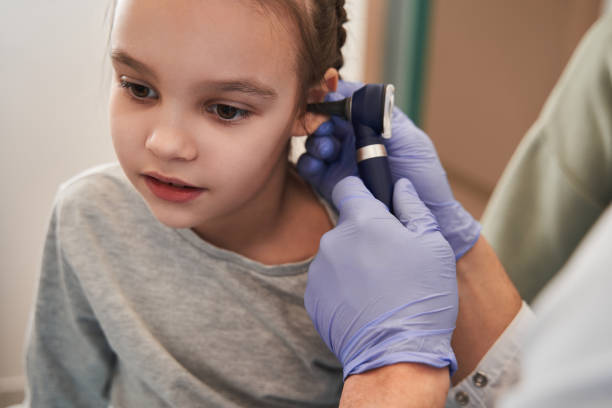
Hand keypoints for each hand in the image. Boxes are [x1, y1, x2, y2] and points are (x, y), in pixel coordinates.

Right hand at [297, 80, 480, 258]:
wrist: (426, 215)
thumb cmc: (423, 175)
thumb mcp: (409, 138)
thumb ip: (382, 115)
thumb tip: (352, 91)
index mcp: (370, 125)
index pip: (344, 104)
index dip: (332, 100)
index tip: (329, 101)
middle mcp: (353, 141)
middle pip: (324, 121)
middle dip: (320, 121)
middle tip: (325, 127)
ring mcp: (341, 162)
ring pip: (315, 143)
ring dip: (315, 142)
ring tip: (328, 150)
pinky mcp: (332, 184)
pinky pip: (311, 169)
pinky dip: (308, 163)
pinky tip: (317, 164)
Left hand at [304, 176, 457, 379]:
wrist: (396, 356)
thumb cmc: (421, 298)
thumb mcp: (434, 246)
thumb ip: (414, 208)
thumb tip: (401, 187)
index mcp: (362, 221)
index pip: (348, 187)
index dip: (362, 191)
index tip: (375, 205)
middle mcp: (333, 241)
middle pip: (347, 226)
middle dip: (365, 235)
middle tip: (391, 260)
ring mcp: (319, 271)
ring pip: (337, 255)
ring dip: (353, 263)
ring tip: (380, 289)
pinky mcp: (312, 298)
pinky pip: (328, 282)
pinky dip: (343, 288)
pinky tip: (365, 305)